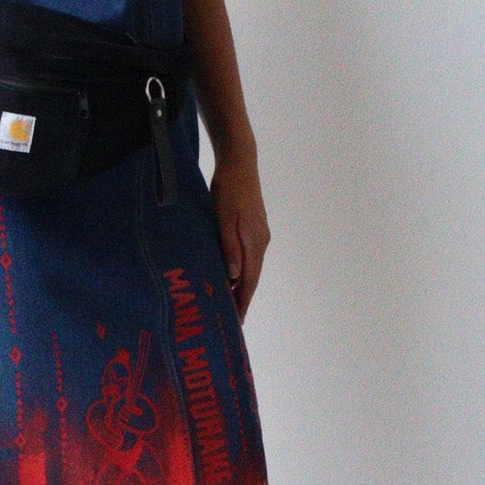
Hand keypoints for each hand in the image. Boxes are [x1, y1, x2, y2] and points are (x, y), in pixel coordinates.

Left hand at [209, 147, 269, 322]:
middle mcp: (261, 241)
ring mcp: (259, 234)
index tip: (237, 321)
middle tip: (230, 319)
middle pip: (252, 277)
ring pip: (251, 267)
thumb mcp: (224, 218)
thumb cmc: (228, 189)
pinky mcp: (254, 227)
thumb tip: (235, 277)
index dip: (243, 302)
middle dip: (242, 298)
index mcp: (255, 242)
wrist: (240, 163)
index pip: (249, 281)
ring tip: (228, 302)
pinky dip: (240, 270)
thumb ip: (229, 247)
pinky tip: (230, 274)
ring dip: (241, 285)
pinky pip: (248, 256)